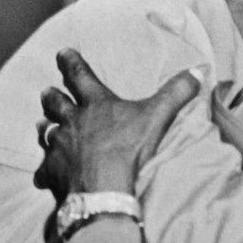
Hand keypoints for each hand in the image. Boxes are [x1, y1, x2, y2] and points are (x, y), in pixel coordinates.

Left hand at [33, 48, 200, 199]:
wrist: (104, 189)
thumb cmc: (130, 150)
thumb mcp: (158, 117)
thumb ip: (177, 92)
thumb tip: (199, 70)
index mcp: (96, 105)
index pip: (80, 75)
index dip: (71, 62)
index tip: (62, 52)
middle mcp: (72, 122)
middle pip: (56, 103)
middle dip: (52, 97)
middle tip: (47, 92)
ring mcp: (59, 147)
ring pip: (46, 133)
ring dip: (46, 128)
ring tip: (44, 127)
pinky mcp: (52, 172)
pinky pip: (44, 169)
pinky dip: (46, 170)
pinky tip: (46, 174)